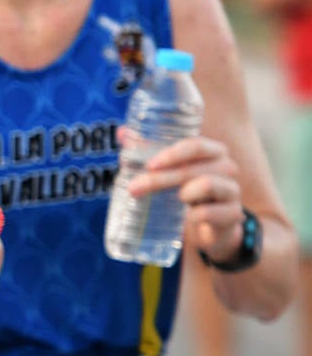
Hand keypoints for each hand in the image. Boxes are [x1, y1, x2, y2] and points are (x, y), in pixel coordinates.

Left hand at [120, 130, 244, 261]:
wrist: (212, 223)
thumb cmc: (188, 189)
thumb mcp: (169, 171)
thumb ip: (147, 151)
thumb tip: (122, 132)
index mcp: (212, 151)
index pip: (196, 145)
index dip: (172, 154)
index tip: (149, 166)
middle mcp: (226, 167)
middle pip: (192, 168)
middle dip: (160, 179)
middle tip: (134, 188)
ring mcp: (232, 190)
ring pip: (208, 184)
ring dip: (184, 193)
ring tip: (174, 200)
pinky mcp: (234, 214)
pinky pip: (214, 212)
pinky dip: (196, 215)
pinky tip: (187, 218)